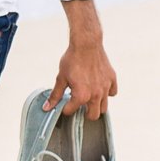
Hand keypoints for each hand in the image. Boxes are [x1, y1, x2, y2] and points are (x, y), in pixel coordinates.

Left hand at [46, 0, 117, 116]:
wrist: (86, 44)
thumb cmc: (72, 59)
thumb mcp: (61, 78)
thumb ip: (55, 95)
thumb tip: (47, 107)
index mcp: (81, 96)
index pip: (72, 111)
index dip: (65, 108)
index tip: (64, 103)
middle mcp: (96, 95)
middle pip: (93, 115)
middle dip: (84, 113)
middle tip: (78, 105)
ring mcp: (105, 88)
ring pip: (104, 107)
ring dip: (96, 105)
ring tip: (88, 98)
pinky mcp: (112, 79)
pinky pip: (112, 93)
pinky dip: (107, 93)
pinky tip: (99, 88)